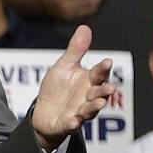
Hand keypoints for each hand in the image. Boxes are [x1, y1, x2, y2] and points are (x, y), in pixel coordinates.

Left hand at [28, 25, 122, 147]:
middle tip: (110, 88)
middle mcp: (88, 96)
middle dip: (104, 91)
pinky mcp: (68, 124)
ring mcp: (79, 111)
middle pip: (100, 93)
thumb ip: (76, 50)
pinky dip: (73, 123)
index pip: (99, 73)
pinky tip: (73, 121)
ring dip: (94, 107)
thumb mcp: (64, 67)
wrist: (43, 112)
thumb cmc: (57, 88)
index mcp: (89, 80)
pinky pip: (72, 125)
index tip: (107, 62)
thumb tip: (84, 27)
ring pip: (90, 110)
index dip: (103, 68)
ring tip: (97, 103)